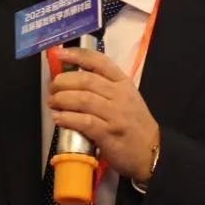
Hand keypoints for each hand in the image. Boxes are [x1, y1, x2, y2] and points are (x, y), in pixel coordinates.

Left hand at [49, 47, 159, 180]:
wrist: (151, 151)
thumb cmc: (134, 124)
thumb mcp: (126, 98)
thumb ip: (105, 87)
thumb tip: (73, 79)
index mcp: (123, 83)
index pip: (99, 61)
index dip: (77, 55)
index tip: (60, 54)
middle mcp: (120, 95)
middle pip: (86, 80)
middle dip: (63, 82)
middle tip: (52, 88)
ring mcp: (115, 115)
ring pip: (83, 99)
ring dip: (62, 99)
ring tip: (52, 102)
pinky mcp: (109, 134)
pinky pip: (84, 121)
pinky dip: (68, 118)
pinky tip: (58, 118)